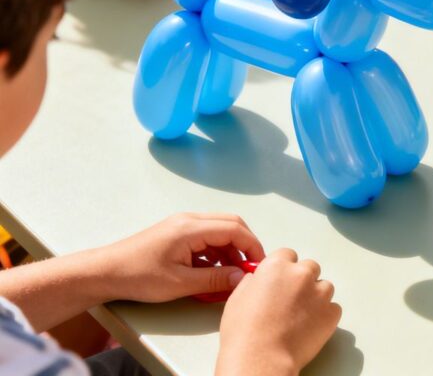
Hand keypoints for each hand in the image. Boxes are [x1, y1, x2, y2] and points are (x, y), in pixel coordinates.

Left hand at [92, 213, 264, 302]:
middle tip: (248, 268)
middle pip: (231, 224)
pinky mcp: (177, 232)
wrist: (105, 272)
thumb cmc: (139, 277)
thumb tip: (241, 278)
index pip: (235, 229)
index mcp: (191, 228)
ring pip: (219, 229)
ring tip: (230, 274)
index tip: (258, 266)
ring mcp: (182, 224)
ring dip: (230, 249)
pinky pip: (207, 236)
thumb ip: (214, 280)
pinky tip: (213, 271)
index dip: (252, 247)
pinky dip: (216, 251)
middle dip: (244, 245)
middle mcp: (189, 220)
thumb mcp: (180, 283)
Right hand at [217, 249, 340, 375]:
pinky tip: (310, 327)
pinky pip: (333, 308)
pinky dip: (325, 315)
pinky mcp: (331, 313)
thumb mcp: (237, 298)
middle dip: (302, 281)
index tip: (281, 281)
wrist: (261, 358)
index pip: (287, 255)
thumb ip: (253, 282)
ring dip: (316, 296)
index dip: (284, 269)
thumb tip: (257, 280)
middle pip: (309, 268)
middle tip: (291, 301)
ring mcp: (319, 293)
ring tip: (301, 316)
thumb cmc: (244, 332)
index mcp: (277, 266)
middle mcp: (301, 274)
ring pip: (324, 287)